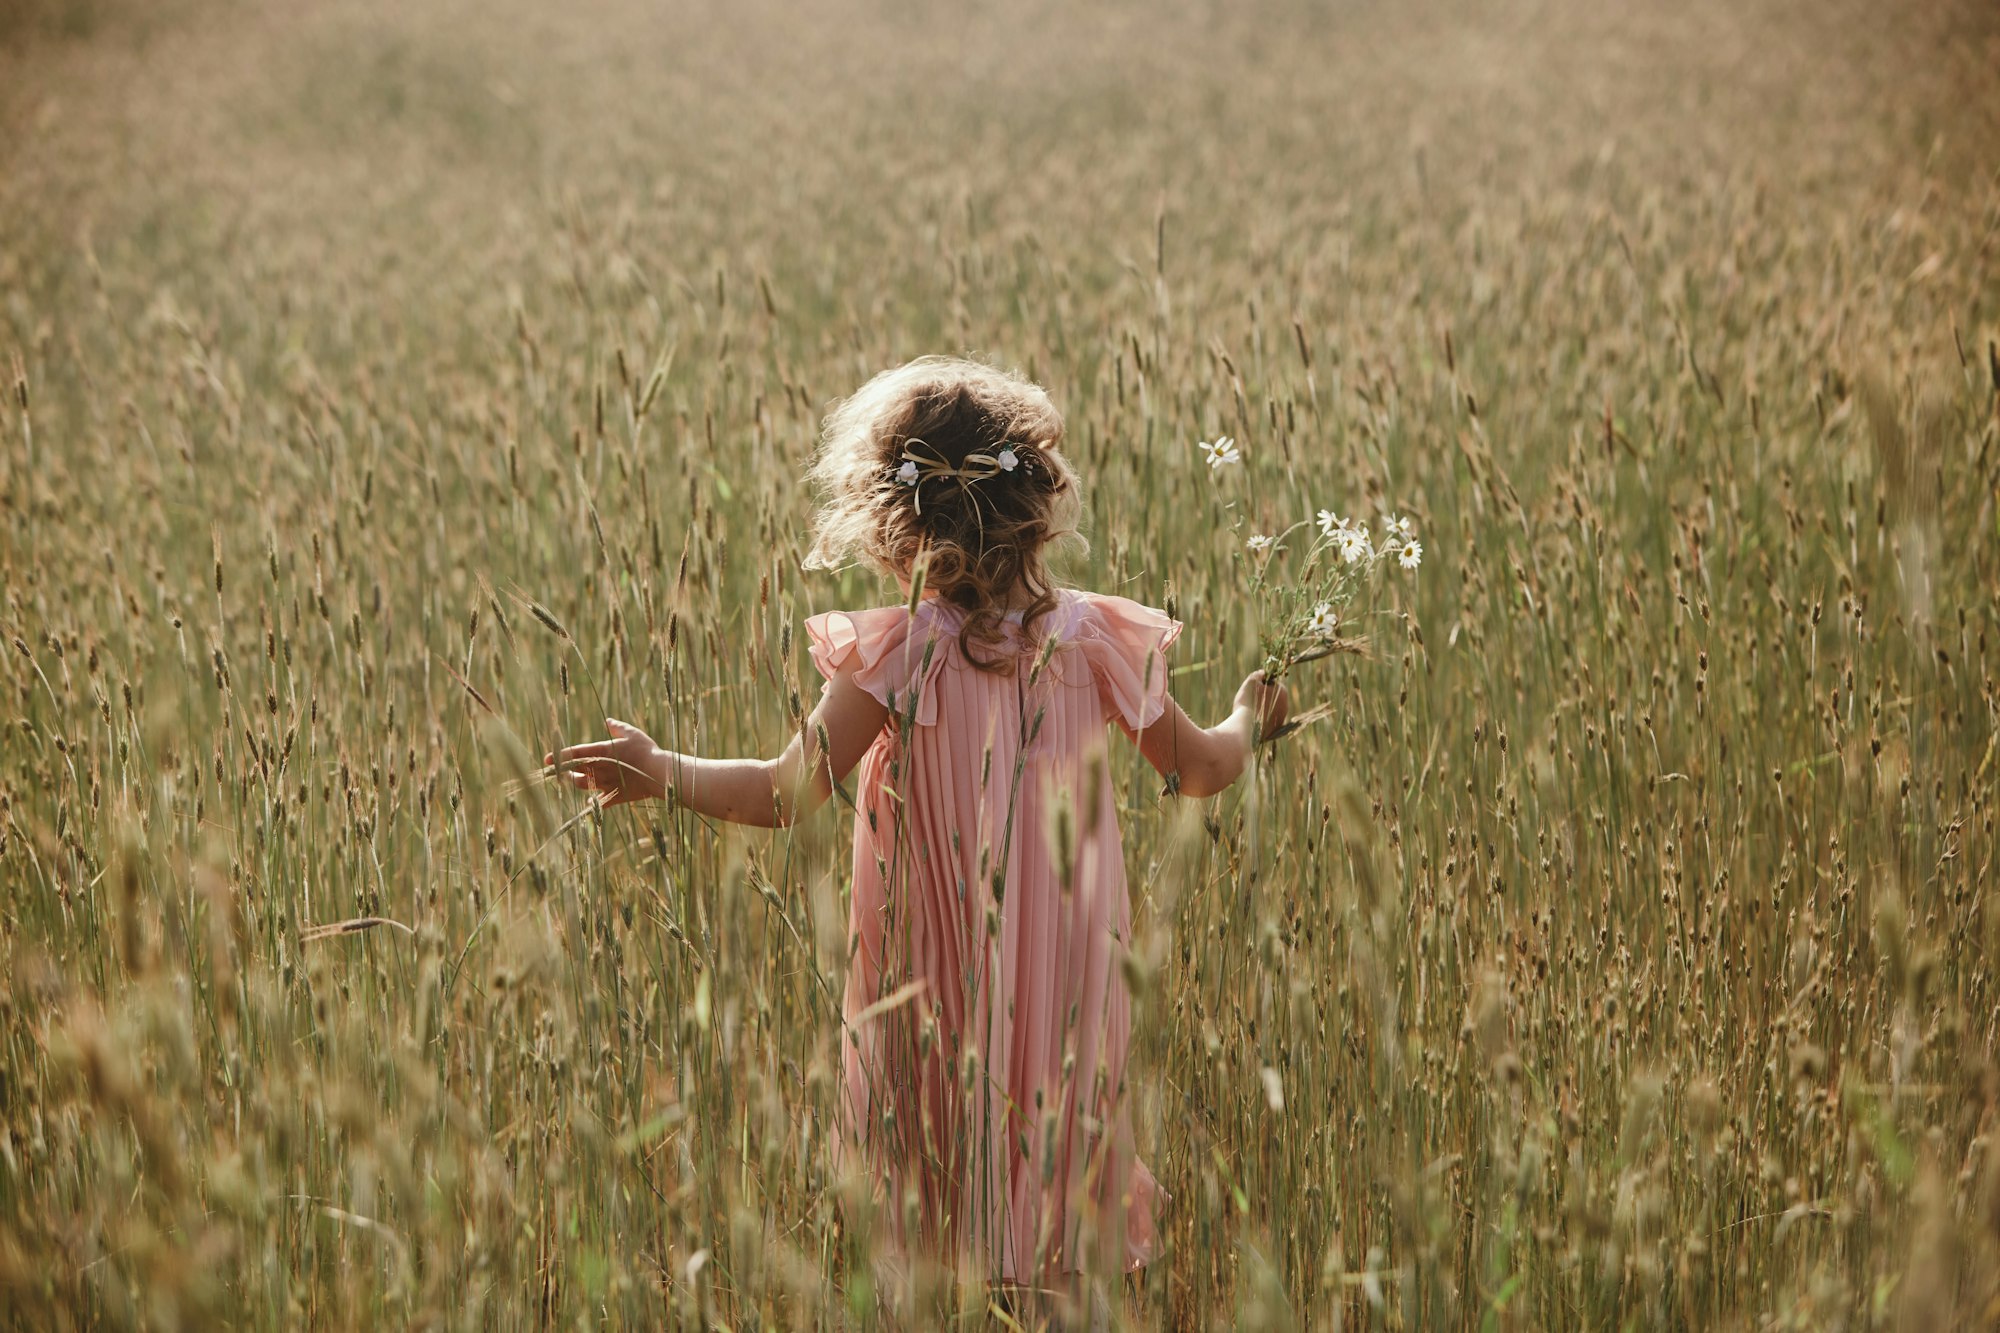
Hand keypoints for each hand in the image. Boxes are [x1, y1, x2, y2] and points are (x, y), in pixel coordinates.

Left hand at [545, 718, 665, 806]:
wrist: (657, 772)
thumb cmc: (645, 749)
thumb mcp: (632, 733)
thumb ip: (617, 728)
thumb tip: (608, 721)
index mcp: (600, 751)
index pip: (573, 754)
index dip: (557, 756)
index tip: (546, 759)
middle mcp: (598, 768)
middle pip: (572, 771)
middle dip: (562, 771)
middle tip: (556, 771)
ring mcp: (605, 784)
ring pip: (581, 785)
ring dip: (575, 783)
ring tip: (572, 780)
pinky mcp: (614, 796)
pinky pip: (598, 802)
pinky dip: (593, 802)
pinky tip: (590, 801)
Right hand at [1233, 669, 1289, 738]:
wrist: (1246, 727)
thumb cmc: (1248, 701)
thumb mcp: (1251, 681)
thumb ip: (1258, 674)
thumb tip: (1262, 672)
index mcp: (1282, 692)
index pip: (1272, 683)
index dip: (1261, 683)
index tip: (1253, 687)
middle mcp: (1285, 706)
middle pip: (1272, 697)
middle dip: (1262, 696)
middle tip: (1250, 699)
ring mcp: (1281, 719)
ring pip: (1270, 709)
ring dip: (1261, 708)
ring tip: (1250, 711)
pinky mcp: (1275, 730)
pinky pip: (1267, 721)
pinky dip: (1261, 720)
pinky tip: (1252, 721)